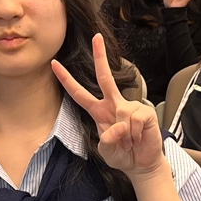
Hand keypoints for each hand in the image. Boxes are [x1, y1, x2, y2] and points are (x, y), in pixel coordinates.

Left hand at [53, 34, 164, 178]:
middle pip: (105, 77)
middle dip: (100, 56)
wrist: (142, 164)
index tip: (55, 64)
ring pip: (122, 115)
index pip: (80, 93)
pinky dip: (135, 134)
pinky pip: (135, 120)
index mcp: (99, 112)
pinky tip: (139, 137)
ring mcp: (130, 107)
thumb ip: (106, 140)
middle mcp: (114, 105)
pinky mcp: (145, 112)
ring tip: (130, 142)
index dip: (67, 80)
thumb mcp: (106, 151)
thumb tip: (116, 126)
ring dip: (126, 136)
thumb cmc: (122, 155)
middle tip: (96, 37)